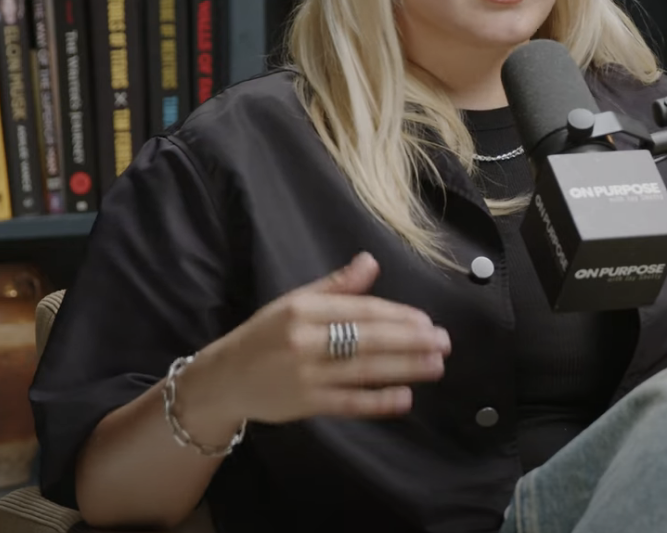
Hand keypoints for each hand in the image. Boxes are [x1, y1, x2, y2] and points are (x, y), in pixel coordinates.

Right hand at [187, 251, 450, 426]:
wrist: (223, 379)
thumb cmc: (264, 336)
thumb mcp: (294, 301)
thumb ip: (336, 286)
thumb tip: (370, 261)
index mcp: (303, 308)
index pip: (360, 310)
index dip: (396, 316)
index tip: (425, 320)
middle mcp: (304, 339)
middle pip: (367, 338)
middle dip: (410, 340)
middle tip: (443, 342)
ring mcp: (304, 374)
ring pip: (363, 369)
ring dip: (404, 367)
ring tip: (435, 365)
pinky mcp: (304, 405)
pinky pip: (348, 403)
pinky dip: (377, 401)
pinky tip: (404, 397)